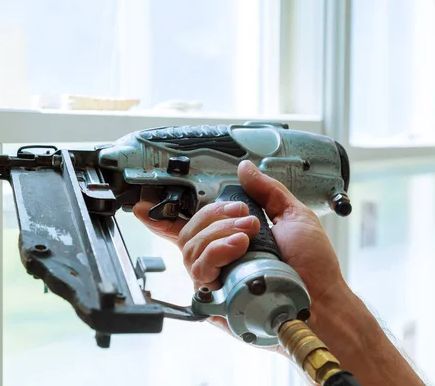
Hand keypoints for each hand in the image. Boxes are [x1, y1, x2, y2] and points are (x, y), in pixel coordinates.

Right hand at [133, 160, 345, 338]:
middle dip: (214, 217)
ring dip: (218, 233)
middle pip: (188, 233)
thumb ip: (267, 191)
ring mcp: (214, 280)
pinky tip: (238, 247)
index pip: (187, 227)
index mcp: (229, 240)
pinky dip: (216, 253)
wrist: (323, 300)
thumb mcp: (293, 216)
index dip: (161, 219)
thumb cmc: (313, 265)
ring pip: (191, 249)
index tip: (142, 206)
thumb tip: (245, 167)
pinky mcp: (214, 300)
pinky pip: (200, 272)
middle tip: (246, 217)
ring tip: (248, 234)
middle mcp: (217, 260)